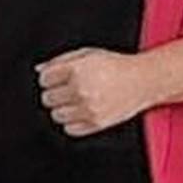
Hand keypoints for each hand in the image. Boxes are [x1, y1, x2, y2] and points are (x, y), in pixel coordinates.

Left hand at [36, 47, 157, 136]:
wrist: (142, 80)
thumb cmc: (116, 65)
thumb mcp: (87, 53)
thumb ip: (60, 60)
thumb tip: (40, 70)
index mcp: (77, 70)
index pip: (45, 80)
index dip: (49, 78)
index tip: (55, 78)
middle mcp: (81, 90)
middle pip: (47, 98)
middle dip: (54, 93)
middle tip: (66, 89)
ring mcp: (88, 109)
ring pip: (56, 115)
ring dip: (62, 108)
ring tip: (74, 100)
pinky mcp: (96, 124)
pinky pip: (69, 129)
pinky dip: (71, 122)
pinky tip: (80, 111)